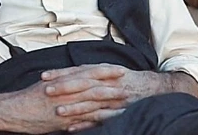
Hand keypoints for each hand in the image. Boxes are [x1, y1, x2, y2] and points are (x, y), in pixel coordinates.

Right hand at [0, 74, 122, 133]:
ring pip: (93, 101)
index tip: (118, 68)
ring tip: (126, 99)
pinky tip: (111, 116)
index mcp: (63, 79)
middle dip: (112, 83)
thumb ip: (64, 80)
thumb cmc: (29, 97)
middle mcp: (66, 91)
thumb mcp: (47, 83)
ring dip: (111, 100)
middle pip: (94, 85)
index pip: (88, 72)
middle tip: (128, 82)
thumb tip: (77, 77)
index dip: (104, 70)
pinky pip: (86, 118)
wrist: (15, 111)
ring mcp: (66, 106)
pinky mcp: (65, 120)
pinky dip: (100, 117)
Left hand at [40, 64, 163, 131]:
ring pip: (90, 102)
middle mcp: (106, 82)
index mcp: (101, 70)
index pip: (77, 70)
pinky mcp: (118, 112)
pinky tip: (72, 128)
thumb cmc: (127, 79)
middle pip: (82, 84)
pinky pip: (100, 119)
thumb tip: (72, 71)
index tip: (44, 75)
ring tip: (57, 111)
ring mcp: (112, 98)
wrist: (153, 88)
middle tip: (46, 90)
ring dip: (73, 107)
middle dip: (63, 87)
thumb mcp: (109, 70)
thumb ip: (91, 71)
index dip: (61, 72)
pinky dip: (86, 123)